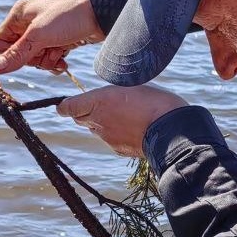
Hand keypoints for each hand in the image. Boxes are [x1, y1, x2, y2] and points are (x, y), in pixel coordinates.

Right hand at [0, 0, 102, 73]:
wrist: (103, 12)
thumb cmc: (69, 16)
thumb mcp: (39, 36)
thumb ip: (17, 53)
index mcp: (20, 15)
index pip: (1, 41)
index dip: (9, 55)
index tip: (24, 60)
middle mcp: (31, 22)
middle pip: (20, 51)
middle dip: (33, 59)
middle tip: (46, 55)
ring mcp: (47, 31)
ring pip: (36, 56)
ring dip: (46, 61)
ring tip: (59, 57)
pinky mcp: (62, 38)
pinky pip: (51, 56)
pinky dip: (56, 61)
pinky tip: (64, 61)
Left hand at [57, 85, 188, 156]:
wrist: (172, 131)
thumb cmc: (155, 102)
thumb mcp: (133, 86)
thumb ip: (113, 92)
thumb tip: (107, 97)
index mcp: (99, 101)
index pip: (69, 107)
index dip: (65, 106)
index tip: (64, 106)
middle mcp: (98, 121)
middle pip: (80, 119)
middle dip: (85, 113)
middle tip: (100, 106)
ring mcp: (108, 138)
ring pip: (97, 130)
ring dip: (104, 123)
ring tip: (125, 116)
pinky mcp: (119, 149)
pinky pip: (112, 140)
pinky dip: (118, 134)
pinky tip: (134, 128)